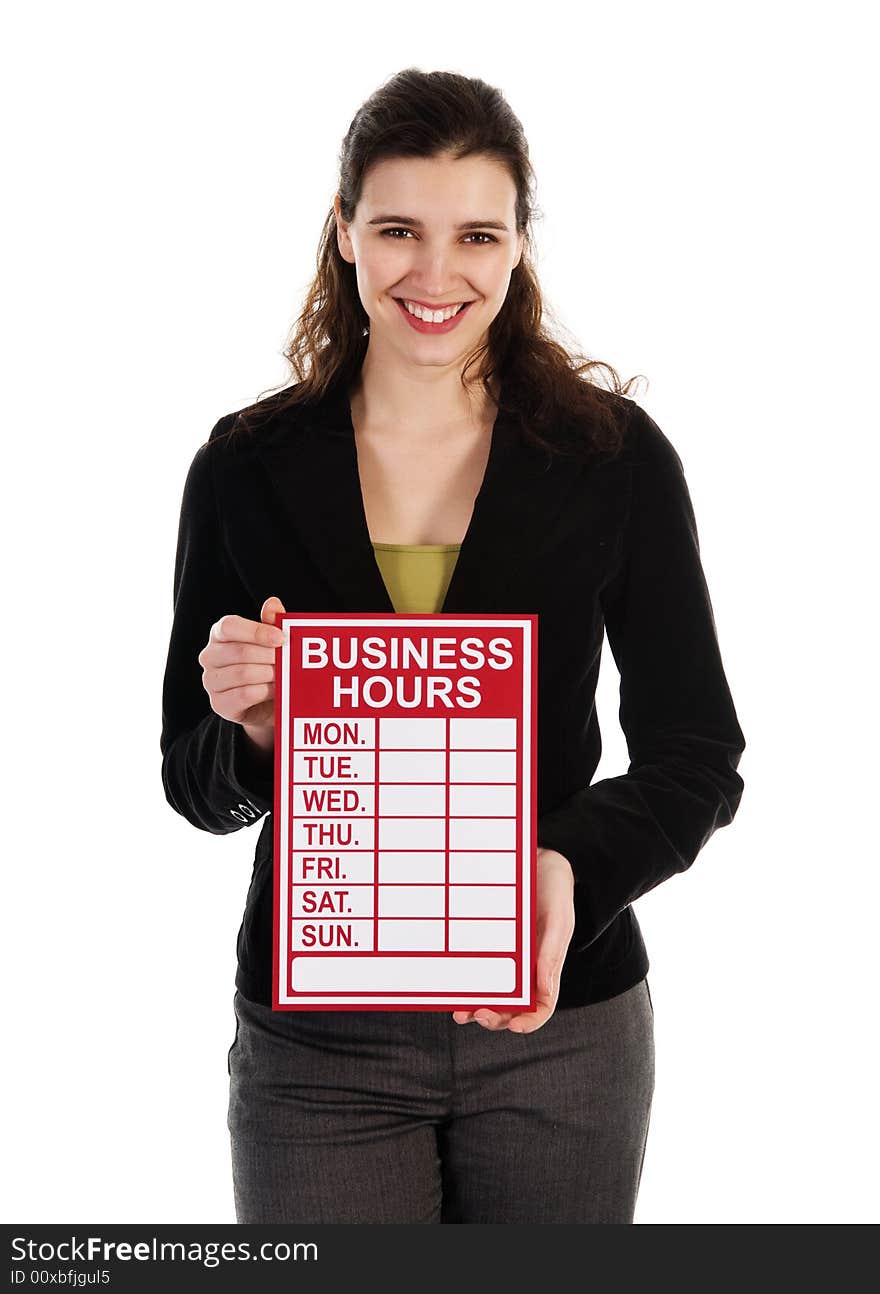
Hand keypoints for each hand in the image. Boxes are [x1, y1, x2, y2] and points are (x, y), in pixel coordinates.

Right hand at [197, 596, 285, 751]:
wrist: (265, 702)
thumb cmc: (265, 665)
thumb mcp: (271, 643)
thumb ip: (271, 623)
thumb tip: (273, 603)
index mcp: (220, 635)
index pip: (229, 626)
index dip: (256, 631)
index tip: (281, 638)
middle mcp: (210, 656)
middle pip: (240, 651)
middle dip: (270, 656)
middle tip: (289, 661)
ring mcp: (211, 681)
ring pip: (243, 674)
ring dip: (270, 675)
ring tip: (285, 676)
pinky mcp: (219, 704)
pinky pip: (244, 695)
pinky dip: (265, 692)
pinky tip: (276, 691)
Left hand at [452, 847, 574, 1033]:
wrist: (540, 861)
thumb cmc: (555, 892)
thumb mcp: (559, 921)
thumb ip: (551, 956)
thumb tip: (542, 994)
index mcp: (546, 969)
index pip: (541, 1007)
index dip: (529, 1022)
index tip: (515, 1026)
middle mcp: (525, 970)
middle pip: (511, 1007)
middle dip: (495, 1018)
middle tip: (478, 1014)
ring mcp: (506, 959)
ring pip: (490, 994)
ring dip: (476, 1008)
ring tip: (460, 1012)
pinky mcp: (489, 945)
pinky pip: (477, 970)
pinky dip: (466, 984)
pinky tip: (453, 988)